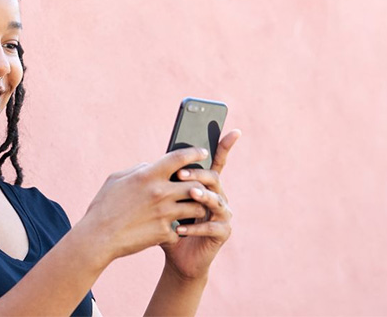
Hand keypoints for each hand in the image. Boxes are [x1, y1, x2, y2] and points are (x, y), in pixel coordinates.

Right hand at [77, 146, 213, 264]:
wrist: (98, 238)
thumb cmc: (103, 206)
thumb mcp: (116, 179)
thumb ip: (139, 169)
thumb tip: (153, 165)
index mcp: (148, 175)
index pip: (179, 158)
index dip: (194, 152)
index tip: (203, 152)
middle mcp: (160, 193)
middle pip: (196, 185)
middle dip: (201, 186)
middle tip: (201, 188)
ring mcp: (164, 214)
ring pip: (197, 208)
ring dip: (196, 208)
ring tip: (192, 209)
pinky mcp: (165, 233)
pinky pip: (181, 230)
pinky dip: (178, 230)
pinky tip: (173, 230)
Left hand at [159, 129, 241, 281]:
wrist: (176, 255)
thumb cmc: (168, 223)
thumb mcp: (164, 200)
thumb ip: (164, 182)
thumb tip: (152, 163)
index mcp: (206, 185)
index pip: (217, 162)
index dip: (225, 146)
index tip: (234, 131)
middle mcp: (219, 196)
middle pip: (213, 178)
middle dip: (198, 174)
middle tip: (181, 173)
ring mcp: (223, 214)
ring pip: (216, 200)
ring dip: (202, 196)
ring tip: (189, 194)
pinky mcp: (223, 233)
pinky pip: (212, 227)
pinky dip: (195, 228)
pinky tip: (179, 229)